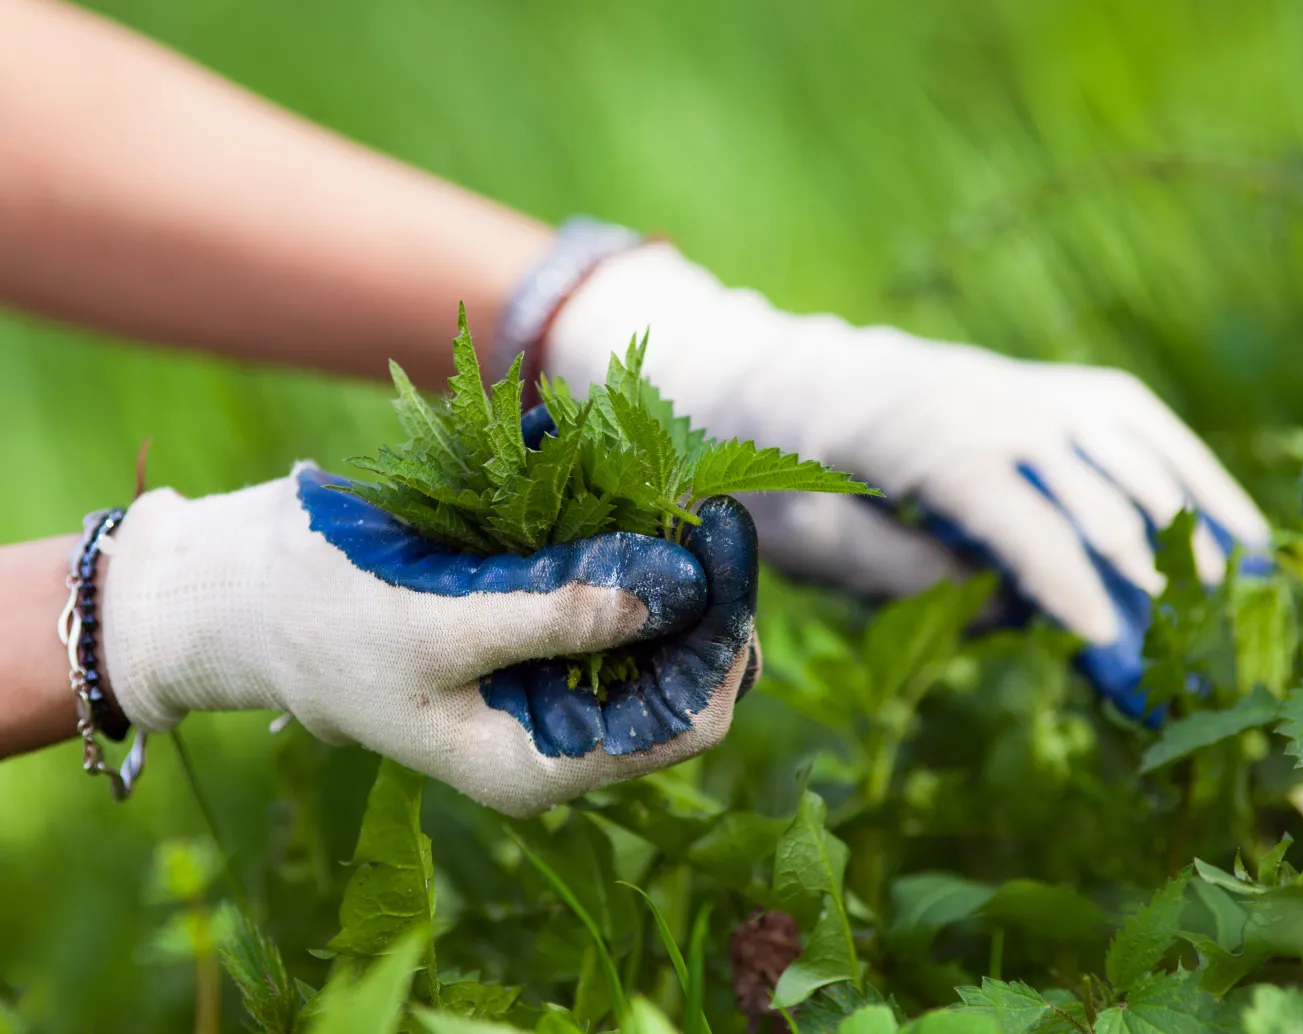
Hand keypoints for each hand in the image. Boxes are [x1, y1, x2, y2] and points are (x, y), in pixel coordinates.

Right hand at [102, 463, 759, 815]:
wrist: (237, 596)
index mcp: (540, 763)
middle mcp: (557, 730)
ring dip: (670, 564)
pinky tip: (628, 493)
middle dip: (703, 597)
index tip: (724, 549)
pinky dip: (622, 545)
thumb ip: (557, 616)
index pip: (684, 724)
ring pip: (652, 629)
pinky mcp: (528, 627)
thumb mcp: (441, 628)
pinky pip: (604, 592)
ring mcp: (545, 678)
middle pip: (680, 673)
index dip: (720, 643)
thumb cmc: (322, 624)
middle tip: (710, 508)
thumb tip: (673, 593)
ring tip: (676, 491)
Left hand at [545, 244, 1268, 715]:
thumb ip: (900, 573)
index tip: (1107, 641)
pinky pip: (1133, 422)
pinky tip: (1230, 527)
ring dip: (1184, 524)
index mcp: (916, 435)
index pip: (1015, 512)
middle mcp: (983, 397)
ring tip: (1226, 602)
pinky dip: (1189, 471)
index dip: (1064, 579)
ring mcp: (1021, 384)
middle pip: (1089, 484)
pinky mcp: (1042, 387)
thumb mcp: (804, 536)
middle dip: (1140, 571)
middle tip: (1179, 652)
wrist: (774, 376)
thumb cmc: (772, 465)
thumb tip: (1007, 604)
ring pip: (1132, 448)